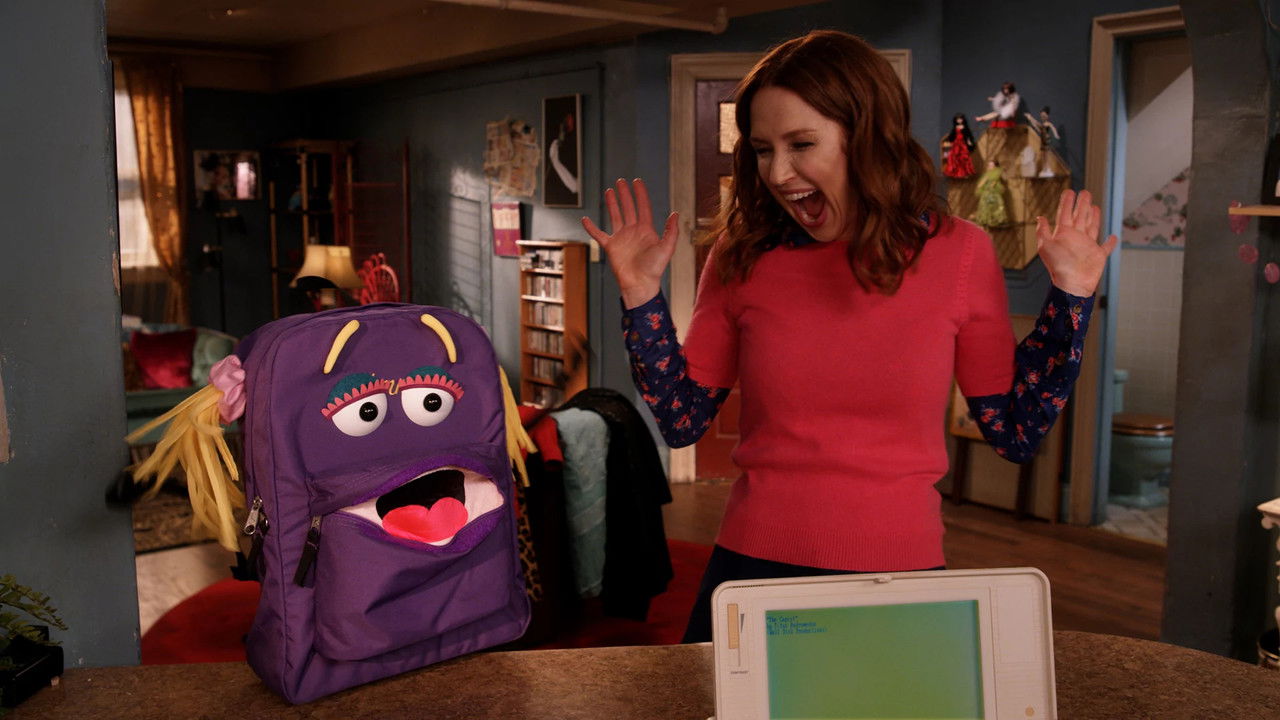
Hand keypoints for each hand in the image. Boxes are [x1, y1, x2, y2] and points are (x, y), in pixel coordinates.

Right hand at [581, 178, 679, 308]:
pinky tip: (585, 219)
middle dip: (625, 194)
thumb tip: (675, 213)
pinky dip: (591, 228)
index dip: (640, 194)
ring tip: (609, 191)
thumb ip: (671, 231)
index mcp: (646, 230)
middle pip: (628, 208)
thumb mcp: (667, 248)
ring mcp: (621, 238)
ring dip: (612, 204)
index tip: (637, 181)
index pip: (643, 207)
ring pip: (615, 216)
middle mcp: (633, 231)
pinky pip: (599, 235)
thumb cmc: (655, 269)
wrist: (640, 285)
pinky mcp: (611, 247)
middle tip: (621, 181)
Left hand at [1035, 189, 1117, 296]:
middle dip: (1082, 204)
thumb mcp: (1046, 246)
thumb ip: (1043, 231)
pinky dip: (1110, 242)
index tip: (1070, 190)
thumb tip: (1040, 217)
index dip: (1067, 202)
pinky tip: (1113, 236)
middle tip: (1085, 192)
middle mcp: (1076, 237)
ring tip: (1094, 206)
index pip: (1065, 214)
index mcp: (1063, 234)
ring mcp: (1087, 246)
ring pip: (1092, 227)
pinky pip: (1106, 247)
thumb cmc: (1058, 266)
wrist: (1072, 284)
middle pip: (1079, 216)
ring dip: (1094, 216)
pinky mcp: (1098, 255)